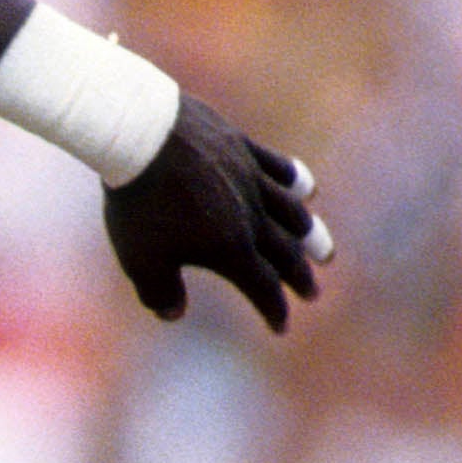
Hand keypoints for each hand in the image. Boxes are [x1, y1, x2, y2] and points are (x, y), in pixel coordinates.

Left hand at [103, 98, 329, 332]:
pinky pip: (278, 167)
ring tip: (323, 251)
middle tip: (312, 293)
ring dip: (309, 234)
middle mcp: (251, 215)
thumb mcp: (140, 259)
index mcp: (230, 248)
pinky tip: (304, 190)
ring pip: (291, 212)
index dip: (273, 310)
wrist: (139, 134)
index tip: (280, 327)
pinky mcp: (241, 147)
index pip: (262, 286)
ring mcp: (249, 177)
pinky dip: (296, 181)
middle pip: (284, 252)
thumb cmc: (138, 202)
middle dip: (299, 276)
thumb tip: (174, 315)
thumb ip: (159, 292)